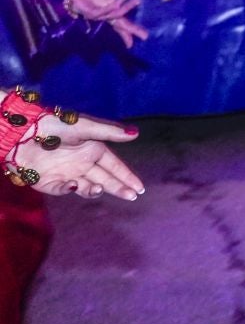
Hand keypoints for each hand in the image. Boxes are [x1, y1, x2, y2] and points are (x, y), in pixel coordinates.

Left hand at [23, 113, 142, 199]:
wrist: (24, 134)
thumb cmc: (56, 126)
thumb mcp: (86, 126)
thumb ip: (110, 132)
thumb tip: (135, 134)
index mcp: (94, 150)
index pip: (115, 166)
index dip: (127, 177)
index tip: (139, 188)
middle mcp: (83, 164)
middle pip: (105, 179)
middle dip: (119, 188)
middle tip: (132, 197)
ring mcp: (68, 175)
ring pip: (87, 187)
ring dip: (96, 190)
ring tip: (100, 188)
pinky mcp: (51, 183)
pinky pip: (64, 190)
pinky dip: (70, 190)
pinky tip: (74, 185)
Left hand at [64, 0, 148, 47]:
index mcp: (111, 10)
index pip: (123, 23)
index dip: (132, 30)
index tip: (144, 37)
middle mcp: (105, 15)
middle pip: (121, 26)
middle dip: (132, 30)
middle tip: (144, 36)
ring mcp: (98, 15)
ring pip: (116, 15)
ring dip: (127, 7)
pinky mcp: (91, 12)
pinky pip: (106, 11)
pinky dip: (115, 4)